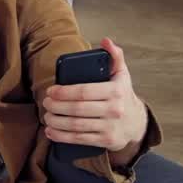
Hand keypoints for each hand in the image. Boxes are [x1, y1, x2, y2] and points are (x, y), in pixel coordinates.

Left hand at [41, 37, 147, 152]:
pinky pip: (79, 139)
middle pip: (77, 109)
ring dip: (56, 121)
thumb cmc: (122, 95)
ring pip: (76, 125)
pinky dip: (61, 136)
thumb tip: (106, 41)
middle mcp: (114, 110)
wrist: (137, 123)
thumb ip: (114, 56)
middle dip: (56, 106)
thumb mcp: (121, 74)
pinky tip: (50, 131)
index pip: (84, 91)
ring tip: (47, 116)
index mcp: (116, 91)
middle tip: (45, 103)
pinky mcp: (106, 141)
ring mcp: (110, 127)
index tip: (50, 91)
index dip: (64, 92)